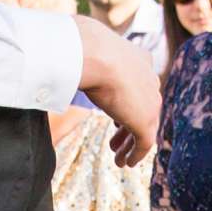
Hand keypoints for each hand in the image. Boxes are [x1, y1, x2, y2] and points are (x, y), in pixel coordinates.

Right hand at [74, 17, 159, 163]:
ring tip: (118, 157)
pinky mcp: (145, 121)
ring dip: (130, 144)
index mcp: (140, 60)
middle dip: (129, 126)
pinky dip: (136, 154)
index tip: (116, 118)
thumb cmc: (81, 47)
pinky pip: (144, 143)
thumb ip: (84, 58)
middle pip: (144, 107)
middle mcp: (150, 79)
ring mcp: (150, 101)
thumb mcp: (86, 50)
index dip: (127, 104)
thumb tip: (61, 55)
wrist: (93, 54)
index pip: (139, 86)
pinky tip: (125, 163)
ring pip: (145, 127)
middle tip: (115, 141)